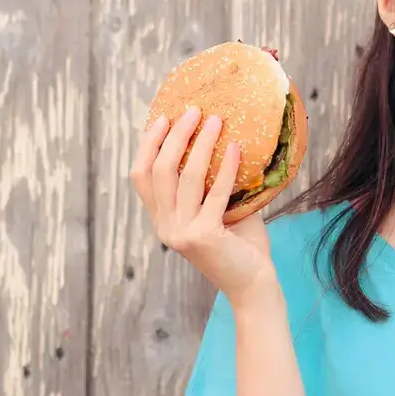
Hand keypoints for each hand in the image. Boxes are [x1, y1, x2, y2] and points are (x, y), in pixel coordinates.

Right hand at [129, 105, 280, 306]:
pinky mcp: (204, 236)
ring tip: (217, 120)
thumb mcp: (219, 210)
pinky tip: (236, 148)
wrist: (253, 284)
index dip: (148, 145)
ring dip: (201, 144)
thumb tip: (224, 137)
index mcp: (162, 220)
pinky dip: (225, 168)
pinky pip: (215, 193)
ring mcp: (182, 233)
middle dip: (174, 135)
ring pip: (184, 177)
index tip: (163, 117)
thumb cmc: (241, 245)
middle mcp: (165, 226)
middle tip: (194, 110)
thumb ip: (211, 183)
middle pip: (159, 171)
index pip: (141, 177)